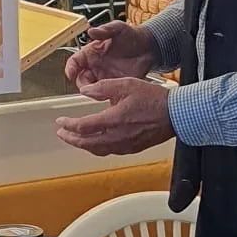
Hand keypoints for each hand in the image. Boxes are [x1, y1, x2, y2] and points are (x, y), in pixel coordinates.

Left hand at [56, 78, 173, 156]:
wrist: (176, 114)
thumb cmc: (155, 99)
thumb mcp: (126, 85)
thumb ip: (103, 88)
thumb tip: (85, 91)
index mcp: (113, 120)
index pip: (83, 126)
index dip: (68, 125)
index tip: (60, 122)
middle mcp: (117, 136)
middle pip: (86, 143)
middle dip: (71, 138)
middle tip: (62, 134)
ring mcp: (124, 145)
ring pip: (96, 150)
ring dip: (83, 145)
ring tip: (75, 139)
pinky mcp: (132, 148)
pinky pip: (109, 151)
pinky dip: (97, 148)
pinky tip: (96, 143)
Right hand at [64, 21, 157, 89]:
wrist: (149, 47)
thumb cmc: (132, 35)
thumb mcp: (118, 28)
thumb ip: (105, 30)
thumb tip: (91, 31)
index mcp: (91, 52)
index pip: (75, 62)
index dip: (70, 68)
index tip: (71, 74)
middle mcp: (95, 66)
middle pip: (80, 79)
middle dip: (82, 84)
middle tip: (88, 87)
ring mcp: (104, 76)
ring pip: (91, 89)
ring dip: (93, 93)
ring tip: (101, 92)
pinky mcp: (115, 84)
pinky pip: (106, 94)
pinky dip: (106, 96)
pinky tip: (111, 94)